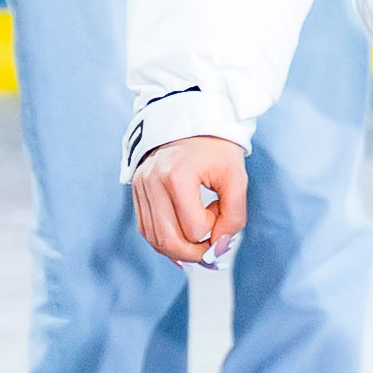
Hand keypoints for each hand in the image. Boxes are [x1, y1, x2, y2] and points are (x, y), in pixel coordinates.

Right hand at [133, 135, 248, 265]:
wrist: (192, 119)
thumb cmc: (217, 147)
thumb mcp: (236, 178)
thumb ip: (233, 217)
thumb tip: (218, 249)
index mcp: (177, 176)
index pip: (195, 229)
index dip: (214, 229)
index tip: (220, 209)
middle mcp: (152, 182)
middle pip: (168, 240)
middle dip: (194, 253)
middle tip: (211, 246)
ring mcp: (140, 186)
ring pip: (154, 239)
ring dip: (178, 248)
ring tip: (198, 237)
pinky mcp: (136, 189)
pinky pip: (145, 228)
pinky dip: (163, 240)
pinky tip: (180, 239)